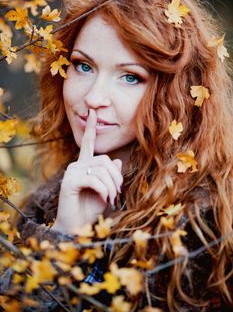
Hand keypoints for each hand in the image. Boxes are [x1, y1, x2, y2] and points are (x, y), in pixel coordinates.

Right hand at [51, 109, 122, 234]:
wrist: (77, 229)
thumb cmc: (91, 209)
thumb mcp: (107, 190)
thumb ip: (111, 175)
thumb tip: (118, 161)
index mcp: (85, 165)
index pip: (88, 143)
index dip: (91, 128)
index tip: (93, 113)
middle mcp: (77, 165)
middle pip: (104, 159)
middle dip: (116, 177)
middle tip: (117, 193)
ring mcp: (72, 172)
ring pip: (101, 169)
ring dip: (111, 186)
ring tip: (111, 198)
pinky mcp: (69, 181)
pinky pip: (93, 179)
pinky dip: (104, 190)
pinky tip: (105, 199)